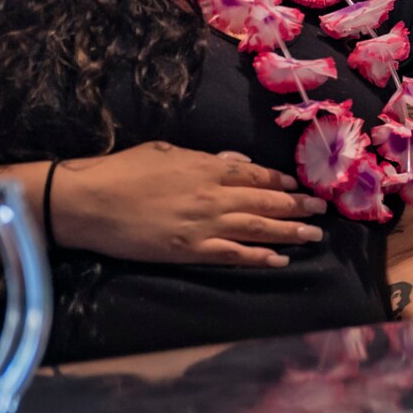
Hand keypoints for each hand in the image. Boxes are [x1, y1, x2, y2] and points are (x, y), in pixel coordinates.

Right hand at [52, 143, 328, 267]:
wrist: (91, 202)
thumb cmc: (122, 171)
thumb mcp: (166, 152)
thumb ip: (205, 159)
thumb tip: (235, 162)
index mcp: (206, 168)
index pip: (255, 174)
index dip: (281, 181)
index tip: (300, 185)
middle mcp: (214, 196)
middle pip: (266, 201)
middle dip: (297, 205)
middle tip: (322, 210)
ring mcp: (205, 225)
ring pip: (259, 228)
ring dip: (290, 231)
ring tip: (313, 235)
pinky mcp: (191, 250)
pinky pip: (235, 255)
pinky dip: (260, 258)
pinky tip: (280, 260)